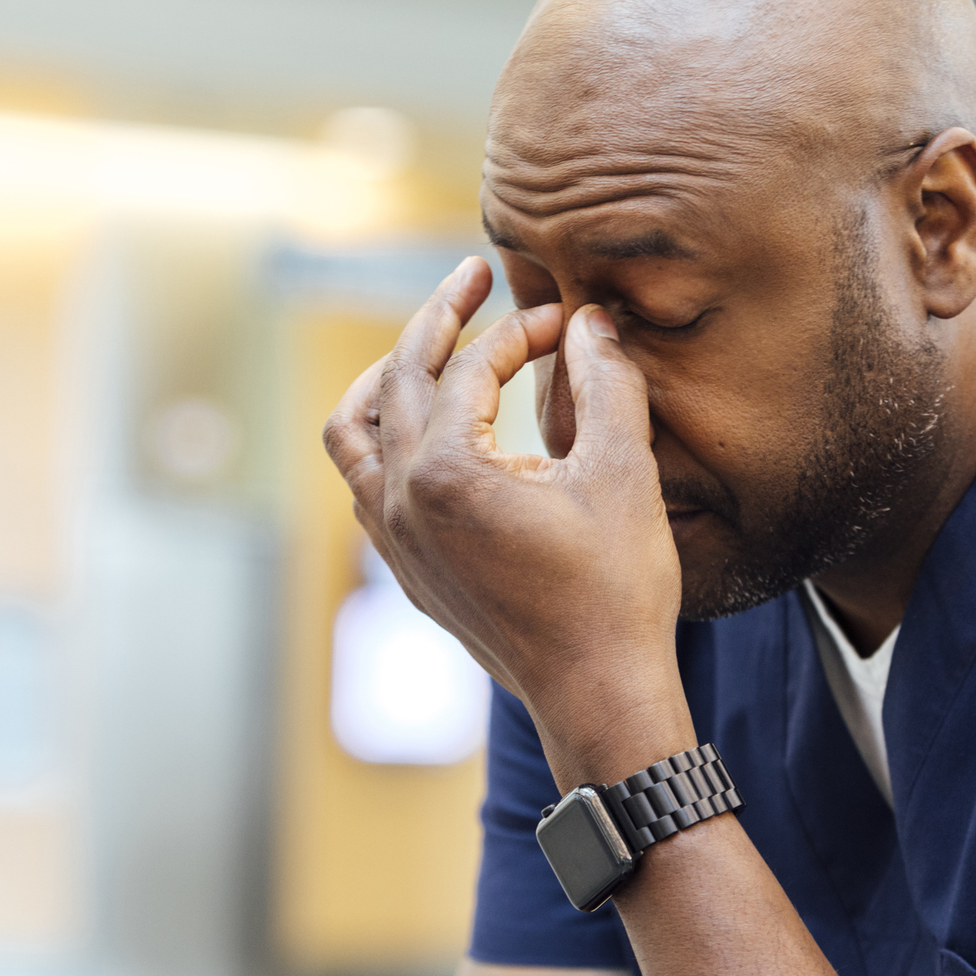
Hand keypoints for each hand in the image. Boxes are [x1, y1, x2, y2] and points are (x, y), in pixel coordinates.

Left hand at [320, 257, 696, 787]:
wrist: (597, 695)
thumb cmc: (617, 590)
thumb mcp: (624, 473)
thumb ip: (605, 382)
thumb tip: (590, 321)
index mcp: (446, 473)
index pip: (468, 370)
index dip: (517, 332)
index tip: (563, 319)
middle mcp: (401, 503)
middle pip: (395, 383)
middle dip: (436, 323)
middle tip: (472, 280)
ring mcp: (394, 542)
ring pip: (351, 437)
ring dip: (382, 383)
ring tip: (418, 350)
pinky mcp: (405, 572)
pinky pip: (363, 488)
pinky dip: (381, 443)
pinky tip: (422, 435)